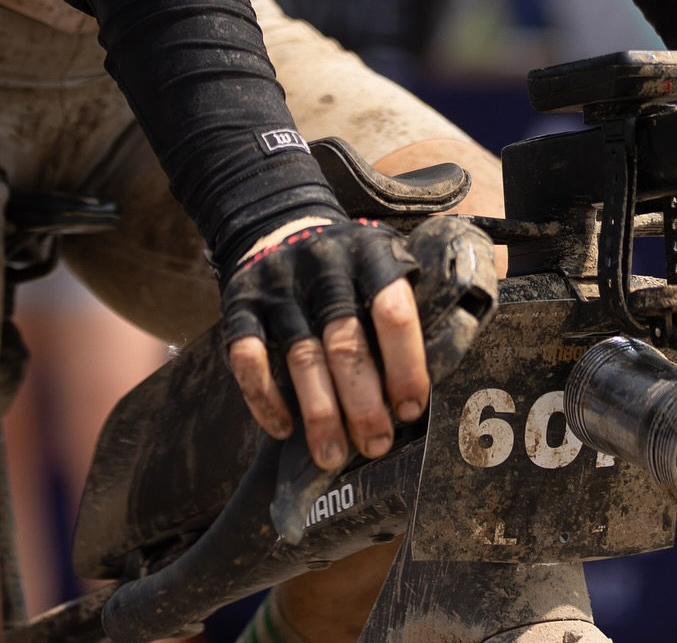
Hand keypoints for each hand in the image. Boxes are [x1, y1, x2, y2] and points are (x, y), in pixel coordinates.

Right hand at [223, 217, 429, 472]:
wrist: (279, 222)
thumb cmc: (350, 267)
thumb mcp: (384, 264)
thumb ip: (405, 309)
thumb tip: (435, 381)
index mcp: (371, 256)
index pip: (393, 312)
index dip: (405, 365)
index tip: (412, 409)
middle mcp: (325, 267)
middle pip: (346, 343)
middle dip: (364, 403)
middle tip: (375, 444)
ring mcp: (280, 285)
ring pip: (302, 357)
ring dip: (320, 414)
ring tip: (333, 455)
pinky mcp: (241, 304)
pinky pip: (249, 357)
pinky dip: (265, 398)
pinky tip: (283, 429)